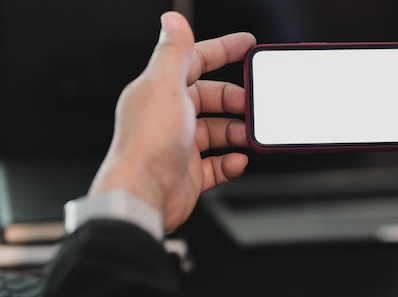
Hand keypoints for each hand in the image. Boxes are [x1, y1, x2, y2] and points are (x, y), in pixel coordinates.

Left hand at [88, 12, 255, 231]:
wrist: (144, 196)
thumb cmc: (149, 144)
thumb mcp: (164, 86)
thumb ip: (172, 52)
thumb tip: (173, 20)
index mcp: (160, 90)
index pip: (195, 61)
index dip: (223, 50)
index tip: (248, 45)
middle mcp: (169, 116)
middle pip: (210, 98)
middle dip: (234, 99)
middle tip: (253, 104)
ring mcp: (180, 146)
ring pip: (216, 131)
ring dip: (236, 132)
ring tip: (249, 135)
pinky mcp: (188, 174)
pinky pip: (217, 164)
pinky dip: (230, 162)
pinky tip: (238, 161)